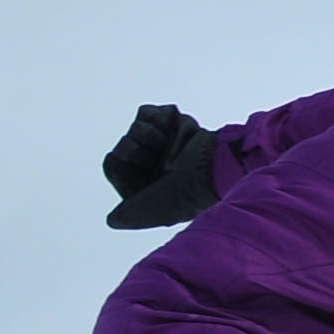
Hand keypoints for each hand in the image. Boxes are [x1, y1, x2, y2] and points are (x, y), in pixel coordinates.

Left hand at [102, 105, 221, 228]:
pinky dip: (161, 118)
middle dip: (141, 147)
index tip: (146, 166)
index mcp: (145, 186)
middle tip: (165, 157)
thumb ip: (131, 214)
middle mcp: (153, 165)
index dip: (125, 161)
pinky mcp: (173, 124)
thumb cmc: (191, 192)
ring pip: (136, 127)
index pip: (113, 163)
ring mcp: (163, 143)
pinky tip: (180, 131)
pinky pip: (147, 113)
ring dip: (154, 134)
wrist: (221, 163)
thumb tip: (112, 220)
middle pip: (124, 143)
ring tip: (179, 144)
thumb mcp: (156, 210)